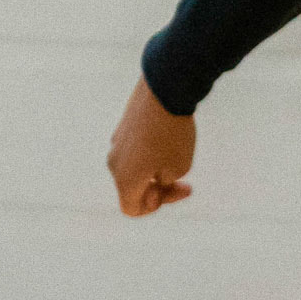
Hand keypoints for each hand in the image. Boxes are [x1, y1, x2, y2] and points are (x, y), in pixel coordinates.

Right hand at [107, 77, 195, 216]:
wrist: (164, 91)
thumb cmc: (173, 134)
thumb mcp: (178, 168)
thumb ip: (165, 183)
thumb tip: (156, 178)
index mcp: (124, 179)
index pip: (131, 209)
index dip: (154, 207)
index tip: (174, 189)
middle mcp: (114, 162)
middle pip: (133, 188)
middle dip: (158, 188)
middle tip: (185, 183)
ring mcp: (116, 142)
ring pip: (134, 168)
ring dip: (154, 170)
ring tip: (178, 158)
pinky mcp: (123, 126)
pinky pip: (135, 149)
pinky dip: (150, 152)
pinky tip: (169, 140)